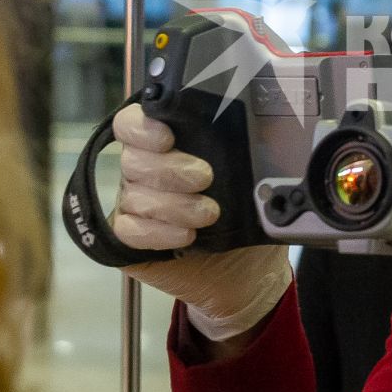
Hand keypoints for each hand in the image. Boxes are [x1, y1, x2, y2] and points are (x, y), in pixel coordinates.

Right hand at [111, 104, 290, 336]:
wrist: (248, 269)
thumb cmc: (248, 216)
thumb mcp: (256, 178)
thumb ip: (249, 149)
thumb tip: (263, 130)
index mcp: (168, 145)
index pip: (133, 123)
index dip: (142, 127)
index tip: (168, 137)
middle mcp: (145, 171)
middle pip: (133, 158)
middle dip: (170, 168)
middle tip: (205, 178)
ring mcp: (134, 204)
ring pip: (133, 194)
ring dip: (173, 205)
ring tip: (208, 214)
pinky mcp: (131, 239)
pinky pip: (128, 230)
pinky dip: (158, 233)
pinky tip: (186, 237)